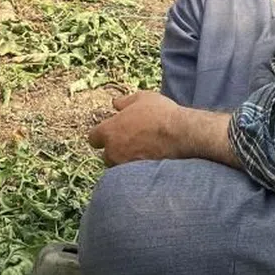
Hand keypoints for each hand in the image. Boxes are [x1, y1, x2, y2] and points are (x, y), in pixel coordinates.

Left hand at [87, 91, 237, 168]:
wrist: (181, 134)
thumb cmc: (160, 113)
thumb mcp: (141, 98)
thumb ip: (124, 101)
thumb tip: (115, 104)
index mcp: (109, 131)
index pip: (93, 138)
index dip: (102, 135)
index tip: (113, 132)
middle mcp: (113, 151)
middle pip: (106, 155)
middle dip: (115, 149)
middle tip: (131, 141)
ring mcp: (125, 165)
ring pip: (119, 166)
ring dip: (125, 161)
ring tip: (142, 151)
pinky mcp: (138, 176)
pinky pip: (132, 175)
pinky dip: (137, 169)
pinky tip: (149, 160)